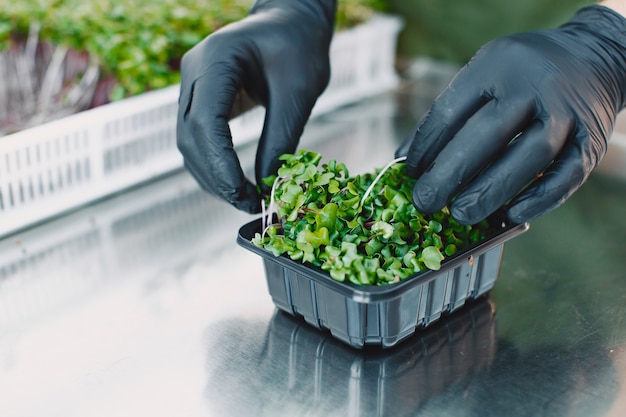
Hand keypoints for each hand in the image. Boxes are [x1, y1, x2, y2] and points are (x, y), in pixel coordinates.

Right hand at [177, 0, 334, 212]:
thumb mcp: (299, 91)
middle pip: (190, 137)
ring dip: (212, 178)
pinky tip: (237, 184)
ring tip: (246, 200)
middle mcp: (194, 72)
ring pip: (188, 144)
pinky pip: (198, 139)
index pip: (205, 122)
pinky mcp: (200, 99)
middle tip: (249, 205)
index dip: (221, 165)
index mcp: (216, 59)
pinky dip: (214, 166)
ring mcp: (192, 85)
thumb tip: (268, 185)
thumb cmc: (300, 46)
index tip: (245, 195)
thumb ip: (282, 136)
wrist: (291, 22)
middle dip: (217, 178)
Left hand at [396, 5, 625, 224]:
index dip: (425, 146)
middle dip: (450, 174)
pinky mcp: (592, 140)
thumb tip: (404, 159)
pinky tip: (510, 215)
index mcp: (497, 64)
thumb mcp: (483, 75)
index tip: (409, 173)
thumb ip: (447, 113)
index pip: (451, 110)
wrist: (593, 57)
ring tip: (461, 214)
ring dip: (491, 190)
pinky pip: (567, 175)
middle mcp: (535, 85)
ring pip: (530, 156)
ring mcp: (568, 113)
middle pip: (488, 133)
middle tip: (425, 202)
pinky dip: (539, 199)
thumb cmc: (521, 75)